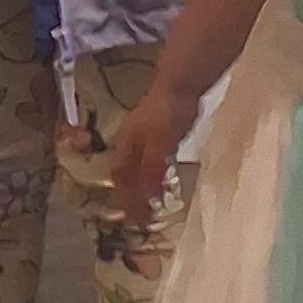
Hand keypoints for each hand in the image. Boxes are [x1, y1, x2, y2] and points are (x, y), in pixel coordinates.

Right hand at [107, 82, 197, 231]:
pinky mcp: (161, 128)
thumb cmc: (166, 114)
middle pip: (126, 173)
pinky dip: (156, 171)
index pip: (120, 179)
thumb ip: (151, 172)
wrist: (182, 82)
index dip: (125, 198)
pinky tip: (164, 172)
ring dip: (142, 183)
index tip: (135, 219)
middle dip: (130, 194)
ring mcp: (146, 133)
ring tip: (151, 199)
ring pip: (139, 164)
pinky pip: (154, 156)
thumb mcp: (158, 146)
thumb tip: (144, 200)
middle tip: (140, 214)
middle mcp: (131, 140)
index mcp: (126, 145)